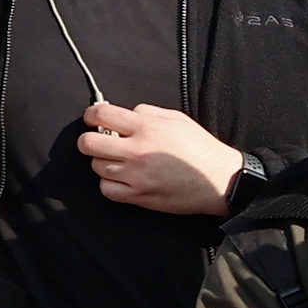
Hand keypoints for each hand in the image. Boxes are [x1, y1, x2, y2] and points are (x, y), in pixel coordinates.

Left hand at [79, 100, 246, 213]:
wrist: (220, 180)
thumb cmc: (201, 149)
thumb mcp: (177, 119)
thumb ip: (148, 112)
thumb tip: (125, 113)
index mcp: (147, 126)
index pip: (102, 115)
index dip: (91, 115)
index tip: (92, 119)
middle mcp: (137, 150)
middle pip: (89, 143)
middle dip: (88, 141)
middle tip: (97, 142)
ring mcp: (136, 175)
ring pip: (96, 167)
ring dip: (103, 162)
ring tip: (117, 162)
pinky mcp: (139, 195)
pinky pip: (107, 189)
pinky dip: (110, 184)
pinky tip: (121, 179)